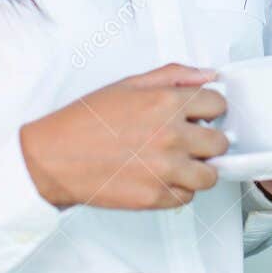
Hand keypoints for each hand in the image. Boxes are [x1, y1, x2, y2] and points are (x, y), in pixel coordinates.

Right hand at [20, 64, 227, 209]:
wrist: (51, 158)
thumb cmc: (85, 121)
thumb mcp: (130, 84)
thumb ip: (175, 75)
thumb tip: (209, 75)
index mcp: (167, 102)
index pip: (219, 104)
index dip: (210, 109)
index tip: (201, 115)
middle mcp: (171, 135)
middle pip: (220, 142)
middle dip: (208, 140)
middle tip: (190, 142)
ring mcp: (165, 169)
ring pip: (210, 175)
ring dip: (198, 169)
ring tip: (178, 164)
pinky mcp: (154, 197)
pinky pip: (187, 197)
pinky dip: (177, 190)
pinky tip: (160, 178)